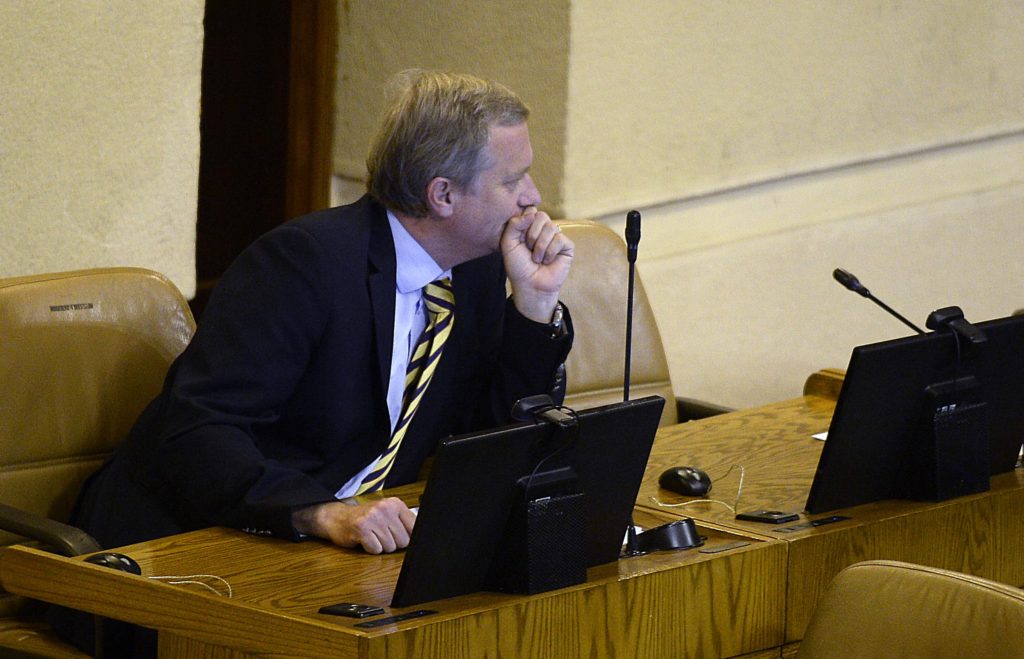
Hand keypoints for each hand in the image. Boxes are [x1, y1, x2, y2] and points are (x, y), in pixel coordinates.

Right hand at [292, 497, 415, 553]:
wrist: (337, 518)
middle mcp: (385, 508)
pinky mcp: (362, 529)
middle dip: (393, 544)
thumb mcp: (386, 515)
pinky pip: (376, 550)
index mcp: (395, 504)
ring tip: (372, 537)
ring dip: (381, 547)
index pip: (414, 527)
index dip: (408, 538)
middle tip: (380, 536)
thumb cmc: (365, 519)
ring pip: (390, 547)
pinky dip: (370, 549)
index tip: (399, 538)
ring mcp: (373, 518)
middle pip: (403, 541)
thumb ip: (403, 523)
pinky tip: (364, 540)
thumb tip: (419, 540)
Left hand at [501, 208, 573, 322]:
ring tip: (537, 259)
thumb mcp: (508, 244)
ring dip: (540, 246)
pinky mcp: (567, 246)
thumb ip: (514, 224)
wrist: (530, 286)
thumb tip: (531, 212)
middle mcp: (543, 230)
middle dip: (532, 234)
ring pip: (551, 228)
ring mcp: (556, 237)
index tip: (520, 239)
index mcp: (529, 226)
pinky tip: (547, 261)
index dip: (524, 223)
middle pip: (541, 216)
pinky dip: (550, 252)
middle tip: (529, 249)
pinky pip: (560, 239)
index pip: (530, 210)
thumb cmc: (518, 267)